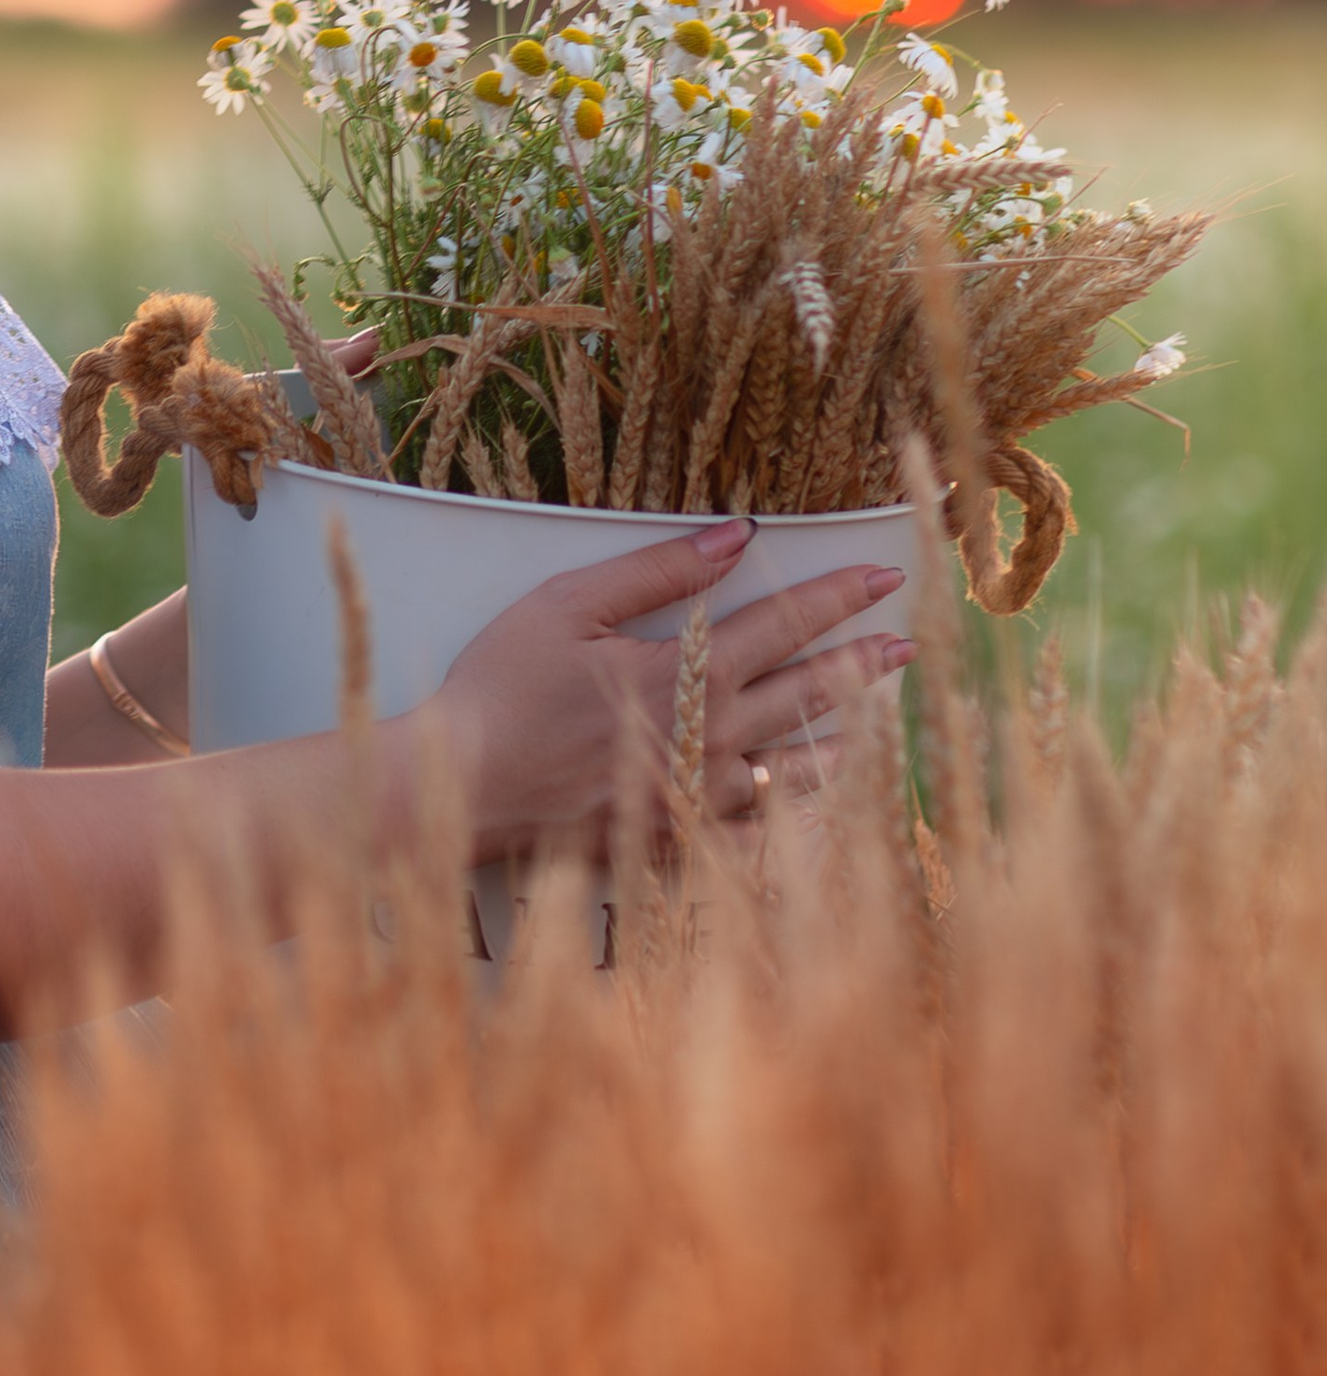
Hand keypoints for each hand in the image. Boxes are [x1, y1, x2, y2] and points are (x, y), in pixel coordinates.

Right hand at [428, 519, 912, 859]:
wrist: (466, 783)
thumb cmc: (505, 683)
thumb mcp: (571, 604)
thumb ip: (659, 571)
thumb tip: (737, 534)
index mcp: (686, 673)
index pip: (782, 625)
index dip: (836, 597)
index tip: (884, 576)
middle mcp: (708, 738)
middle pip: (806, 695)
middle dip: (862, 664)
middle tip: (909, 645)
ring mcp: (696, 798)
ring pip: (794, 770)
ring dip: (844, 740)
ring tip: (882, 723)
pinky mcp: (675, 842)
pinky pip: (756, 839)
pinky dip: (793, 824)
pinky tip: (816, 814)